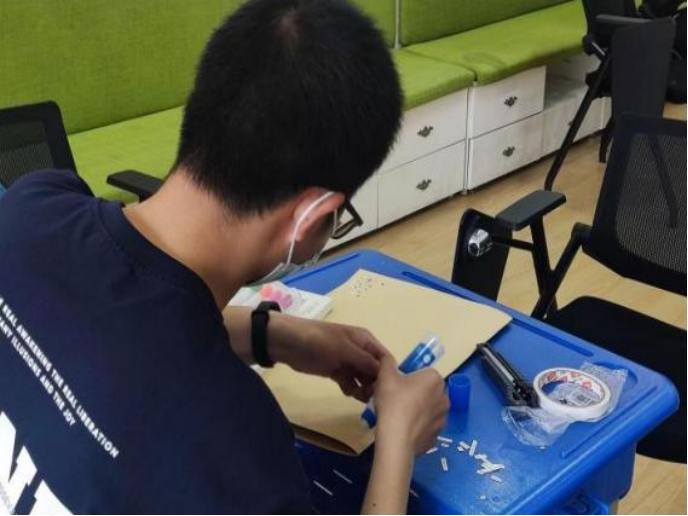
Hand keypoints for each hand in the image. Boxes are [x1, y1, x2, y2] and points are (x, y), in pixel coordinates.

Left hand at [270, 315, 390, 402]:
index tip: (387, 390)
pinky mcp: (335, 371)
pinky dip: (351, 389)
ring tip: (359, 397)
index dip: (388, 373)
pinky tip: (347, 393)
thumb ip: (366, 362)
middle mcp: (359, 351)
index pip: (384, 358)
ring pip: (362, 378)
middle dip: (375, 384)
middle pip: (375, 371)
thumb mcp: (345, 349)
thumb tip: (386, 375)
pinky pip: (349, 382)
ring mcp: (347, 362)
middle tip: (371, 398)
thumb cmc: (319, 341)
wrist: (288, 343)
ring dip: (363, 388)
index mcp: (365, 340)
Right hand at [374, 356, 449, 455]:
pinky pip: (427, 426)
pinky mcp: (438, 435)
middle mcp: (444, 396)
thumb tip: (387, 357)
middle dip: (416, 394)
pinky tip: (405, 430)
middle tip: (397, 400)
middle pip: (428, 391)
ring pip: (429, 409)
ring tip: (400, 417)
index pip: (424, 373)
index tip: (397, 386)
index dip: (409, 378)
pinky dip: (419, 427)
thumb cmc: (393, 402)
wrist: (396, 438)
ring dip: (419, 411)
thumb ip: (387, 362)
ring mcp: (443, 418)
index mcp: (435, 379)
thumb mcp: (385, 376)